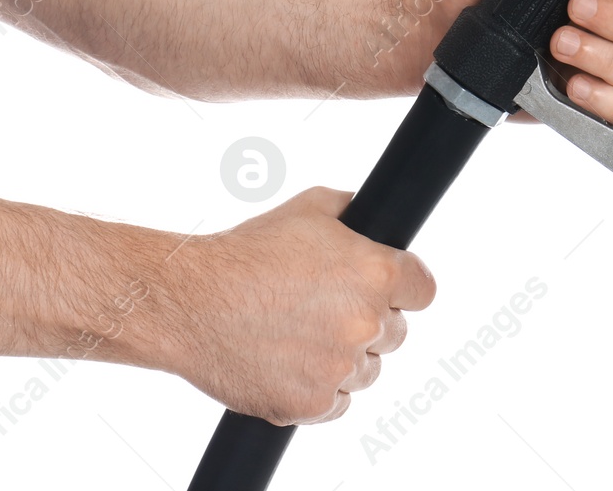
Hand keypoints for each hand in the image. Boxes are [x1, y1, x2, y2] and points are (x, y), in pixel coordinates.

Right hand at [171, 188, 434, 424]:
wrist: (189, 301)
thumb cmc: (243, 254)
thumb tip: (371, 215)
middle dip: (367, 321)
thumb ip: (351, 212)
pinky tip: (288, 361)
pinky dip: (318, 388)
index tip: (387, 290)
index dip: (404, 288)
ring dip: (344, 357)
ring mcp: (341, 368)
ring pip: (367, 370)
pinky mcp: (313, 404)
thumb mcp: (307, 209)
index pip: (423, 290)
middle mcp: (365, 322)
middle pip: (396, 332)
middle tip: (324, 308)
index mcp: (375, 272)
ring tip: (298, 333)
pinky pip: (336, 402)